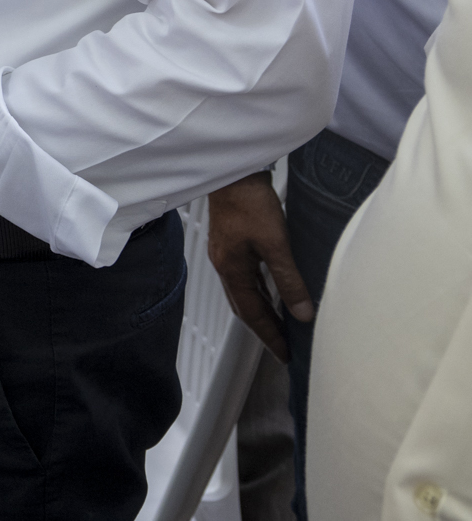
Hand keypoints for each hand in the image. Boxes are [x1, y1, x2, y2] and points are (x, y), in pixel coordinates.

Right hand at [208, 171, 307, 358]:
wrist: (235, 173)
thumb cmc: (250, 204)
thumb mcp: (275, 245)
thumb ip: (289, 280)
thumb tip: (303, 314)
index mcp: (231, 270)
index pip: (251, 314)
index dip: (269, 337)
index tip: (284, 355)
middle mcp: (224, 265)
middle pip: (244, 306)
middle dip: (264, 328)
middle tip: (283, 347)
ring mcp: (226, 253)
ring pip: (244, 292)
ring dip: (261, 310)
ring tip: (281, 325)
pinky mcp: (231, 242)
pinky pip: (245, 277)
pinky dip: (259, 291)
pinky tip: (270, 290)